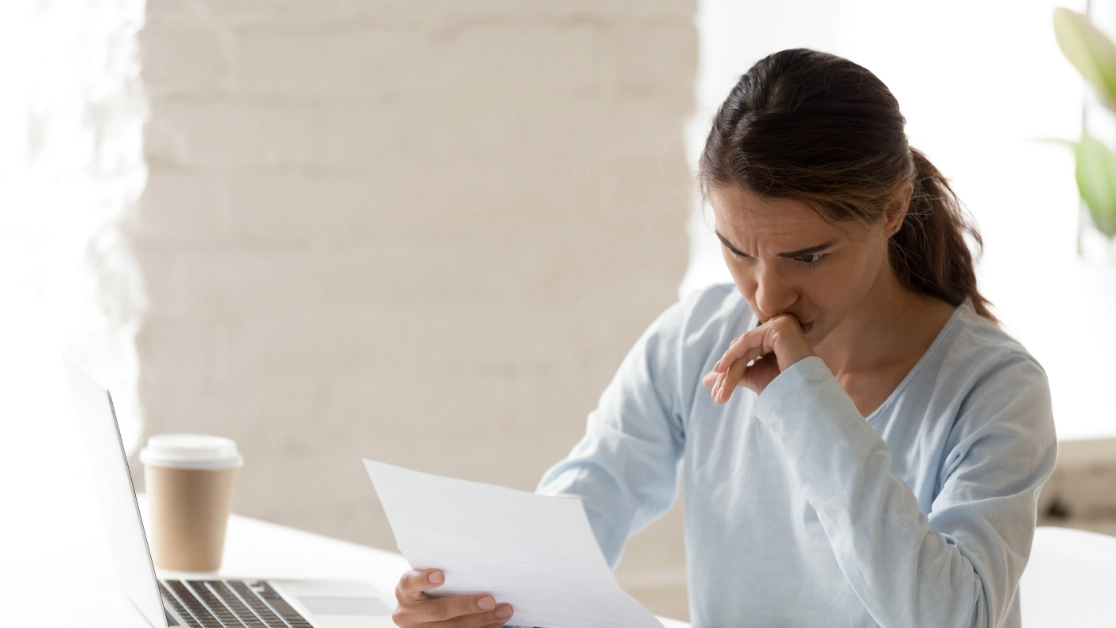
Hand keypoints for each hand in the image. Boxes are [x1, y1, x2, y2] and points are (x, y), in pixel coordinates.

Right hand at [393, 568, 513, 626]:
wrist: (415, 610)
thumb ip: (442, 572)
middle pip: (439, 611)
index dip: (424, 579)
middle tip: (490, 600)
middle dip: (467, 606)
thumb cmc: (426, 587)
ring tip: (503, 611)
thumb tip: (477, 562)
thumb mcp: (426, 576)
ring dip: (482, 620)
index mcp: (405, 590)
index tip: (441, 575)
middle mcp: (408, 613)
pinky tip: (496, 623)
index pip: (411, 582)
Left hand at [701, 314, 815, 400]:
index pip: (745, 352)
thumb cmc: (783, 388)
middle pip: (742, 350)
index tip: (713, 391)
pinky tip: (722, 369)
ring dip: (729, 371)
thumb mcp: (754, 377)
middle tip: (716, 396)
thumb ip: (733, 373)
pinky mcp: (779, 327)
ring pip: (743, 348)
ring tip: (720, 392)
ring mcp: (781, 324)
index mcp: (775, 338)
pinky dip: (733, 355)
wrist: (804, 397)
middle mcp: (779, 328)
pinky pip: (748, 341)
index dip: (728, 371)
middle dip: (727, 374)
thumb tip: (707, 379)